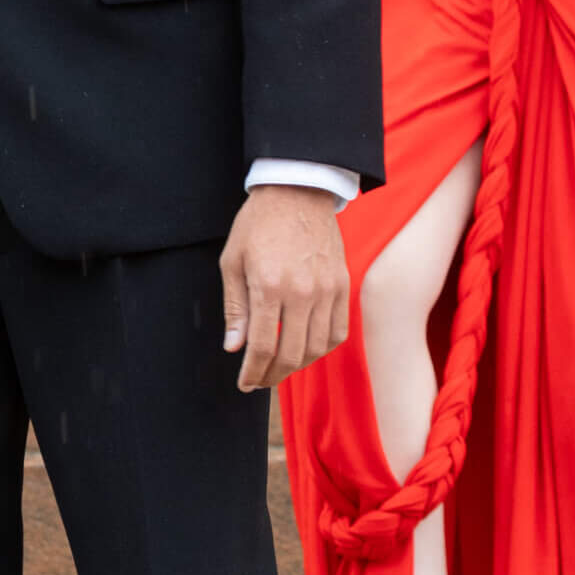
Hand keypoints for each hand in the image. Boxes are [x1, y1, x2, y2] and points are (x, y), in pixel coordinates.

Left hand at [220, 186, 349, 390]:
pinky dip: (323, 348)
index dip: (253, 372)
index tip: (245, 383)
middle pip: (291, 354)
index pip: (263, 346)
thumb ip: (235, 308)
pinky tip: (307, 350)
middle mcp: (302, 292)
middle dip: (272, 375)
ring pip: (317, 348)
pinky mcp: (342, 285)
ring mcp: (327, 290)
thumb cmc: (258, 224)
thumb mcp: (232, 262)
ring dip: (297, 366)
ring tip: (280, 368)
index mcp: (269, 286)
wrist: (297, 191)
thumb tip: (234, 348)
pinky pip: (338, 331)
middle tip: (260, 380)